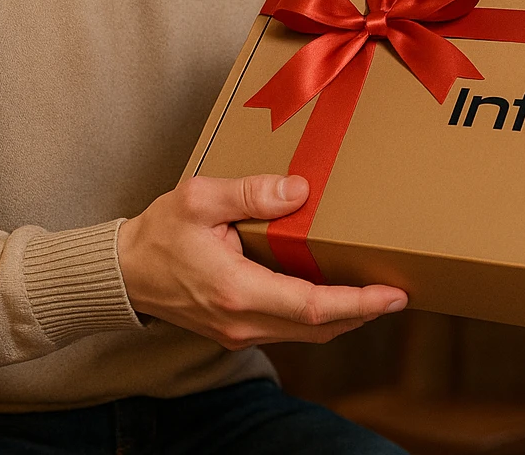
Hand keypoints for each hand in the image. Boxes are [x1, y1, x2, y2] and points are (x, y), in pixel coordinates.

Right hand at [118, 174, 407, 349]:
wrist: (123, 273)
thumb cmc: (159, 233)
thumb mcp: (201, 198)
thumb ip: (251, 193)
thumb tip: (299, 191)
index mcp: (237, 290)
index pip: (312, 306)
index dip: (358, 304)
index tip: (392, 295)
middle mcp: (242, 320)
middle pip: (318, 328)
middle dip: (363, 313)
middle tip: (401, 293)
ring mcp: (239, 331)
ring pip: (306, 333)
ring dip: (344, 318)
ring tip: (378, 295)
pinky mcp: (237, 329)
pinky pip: (289, 329)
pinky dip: (320, 317)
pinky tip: (336, 296)